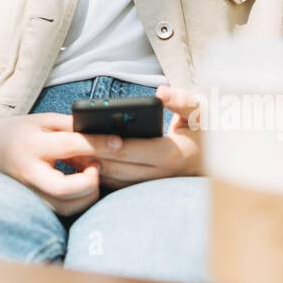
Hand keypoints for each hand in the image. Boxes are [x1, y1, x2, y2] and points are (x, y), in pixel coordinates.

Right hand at [0, 110, 103, 216]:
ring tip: (90, 172)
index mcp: (32, 144)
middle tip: (97, 168)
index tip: (119, 143)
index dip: (98, 144)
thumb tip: (102, 134)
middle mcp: (29, 171)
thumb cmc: (17, 131)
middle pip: (64, 189)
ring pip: (65, 206)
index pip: (70, 145)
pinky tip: (81, 182)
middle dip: (89, 183)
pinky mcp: (33, 202)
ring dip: (87, 193)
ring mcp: (29, 191)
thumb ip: (71, 126)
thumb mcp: (42, 119)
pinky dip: (78, 198)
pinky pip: (62, 208)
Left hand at [64, 85, 203, 190]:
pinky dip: (101, 176)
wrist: (212, 157)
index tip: (92, 137)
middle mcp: (161, 175)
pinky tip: (85, 162)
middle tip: (70, 144)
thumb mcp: (198, 110)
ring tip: (72, 153)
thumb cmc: (202, 129)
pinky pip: (119, 186)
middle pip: (119, 168)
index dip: (111, 145)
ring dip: (94, 169)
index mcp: (171, 155)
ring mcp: (152, 186)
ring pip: (116, 181)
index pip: (134, 152)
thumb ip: (180, 99)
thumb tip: (160, 92)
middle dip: (94, 157)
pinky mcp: (146, 189)